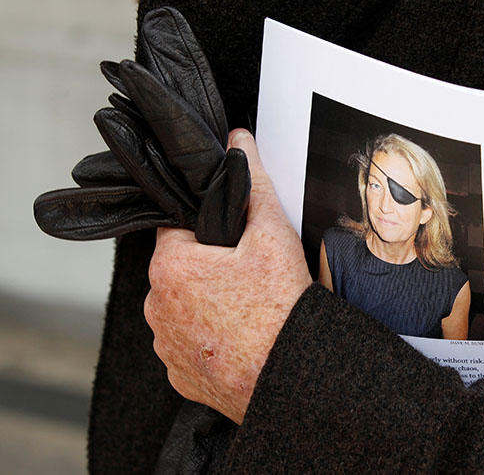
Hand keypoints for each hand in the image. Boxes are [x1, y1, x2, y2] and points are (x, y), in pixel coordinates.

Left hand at [144, 129, 311, 423]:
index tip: (231, 236)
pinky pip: (190, 345)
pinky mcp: (180, 375)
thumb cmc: (280, 308)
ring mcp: (166, 345)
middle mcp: (156, 307)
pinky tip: (240, 337)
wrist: (292, 376)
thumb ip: (252, 184)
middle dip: (208, 265)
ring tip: (246, 309)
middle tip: (247, 273)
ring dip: (206, 304)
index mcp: (170, 266)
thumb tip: (239, 141)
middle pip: (180, 268)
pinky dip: (209, 339)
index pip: (176, 227)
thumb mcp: (272, 235)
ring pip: (182, 308)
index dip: (207, 226)